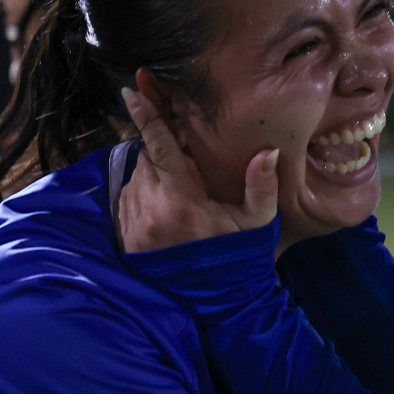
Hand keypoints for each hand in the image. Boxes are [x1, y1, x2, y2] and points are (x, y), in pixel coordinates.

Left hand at [117, 88, 278, 253]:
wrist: (211, 303)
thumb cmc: (235, 257)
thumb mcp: (257, 223)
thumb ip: (262, 187)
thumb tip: (269, 151)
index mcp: (181, 197)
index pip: (159, 145)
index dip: (146, 115)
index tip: (131, 90)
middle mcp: (150, 205)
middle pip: (147, 157)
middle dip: (163, 152)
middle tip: (188, 168)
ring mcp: (133, 220)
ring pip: (137, 177)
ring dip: (154, 175)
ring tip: (180, 197)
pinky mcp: (124, 233)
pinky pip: (128, 198)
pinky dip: (144, 195)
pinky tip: (166, 211)